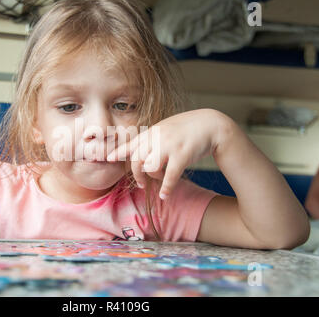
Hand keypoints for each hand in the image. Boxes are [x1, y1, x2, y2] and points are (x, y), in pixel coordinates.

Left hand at [107, 109, 234, 198]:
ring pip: (150, 167)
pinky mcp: (182, 155)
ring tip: (158, 183)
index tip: (107, 158)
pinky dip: (166, 188)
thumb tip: (141, 152)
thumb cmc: (188, 129)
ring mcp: (169, 145)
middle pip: (136, 160)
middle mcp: (157, 137)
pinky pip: (169, 176)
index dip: (118, 152)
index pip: (131, 143)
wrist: (211, 124)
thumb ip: (153, 138)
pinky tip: (165, 195)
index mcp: (153, 131)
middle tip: (141, 184)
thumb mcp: (166, 129)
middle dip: (136, 175)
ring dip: (153, 179)